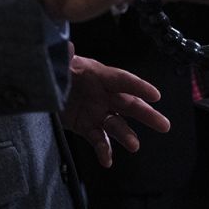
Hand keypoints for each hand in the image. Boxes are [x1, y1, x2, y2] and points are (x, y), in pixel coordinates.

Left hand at [60, 49, 169, 168]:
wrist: (44, 85)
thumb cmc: (57, 69)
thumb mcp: (59, 61)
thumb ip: (65, 56)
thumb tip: (67, 47)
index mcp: (98, 75)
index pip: (122, 80)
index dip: (138, 86)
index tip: (155, 95)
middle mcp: (103, 95)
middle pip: (129, 104)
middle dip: (146, 114)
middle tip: (163, 125)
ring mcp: (97, 112)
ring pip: (117, 125)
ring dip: (126, 135)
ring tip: (134, 145)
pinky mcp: (87, 127)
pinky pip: (98, 140)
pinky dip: (104, 151)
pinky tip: (107, 162)